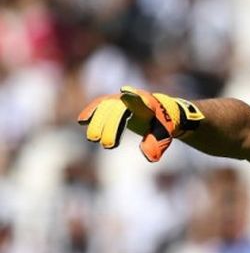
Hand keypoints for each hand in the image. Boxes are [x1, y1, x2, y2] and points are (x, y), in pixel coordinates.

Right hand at [77, 86, 203, 161]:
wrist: (162, 112)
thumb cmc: (163, 125)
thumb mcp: (164, 137)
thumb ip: (156, 145)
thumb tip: (148, 157)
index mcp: (149, 105)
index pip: (140, 101)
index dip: (133, 98)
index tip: (125, 95)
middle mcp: (134, 98)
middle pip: (118, 109)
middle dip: (111, 126)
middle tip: (106, 145)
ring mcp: (122, 98)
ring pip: (106, 107)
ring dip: (98, 122)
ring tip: (93, 139)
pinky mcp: (114, 102)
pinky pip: (101, 105)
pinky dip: (91, 112)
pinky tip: (81, 121)